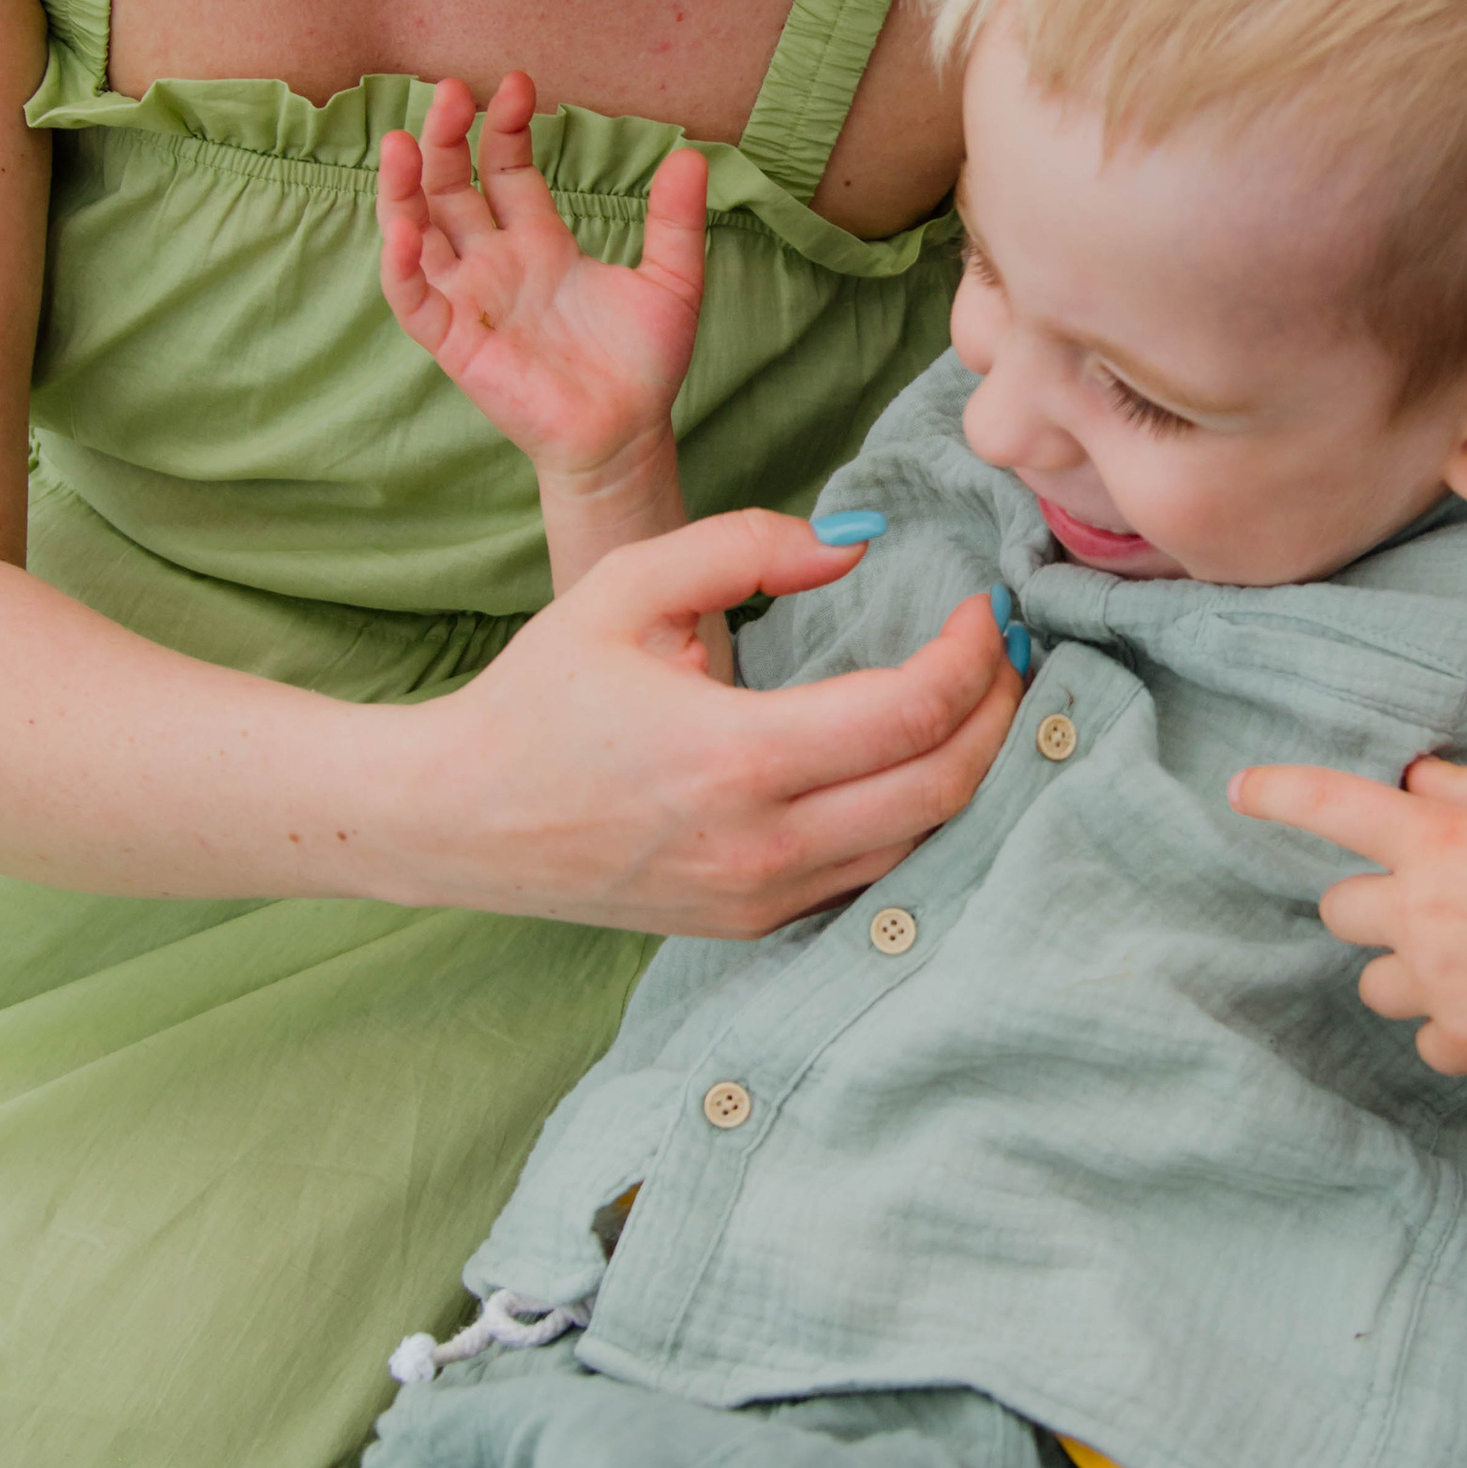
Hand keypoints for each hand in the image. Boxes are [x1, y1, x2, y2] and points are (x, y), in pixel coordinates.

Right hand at [378, 76, 706, 500]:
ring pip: (417, 233)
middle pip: (452, 187)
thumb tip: (691, 154)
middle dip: (447, 139)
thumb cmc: (643, 366)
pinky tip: (403, 227)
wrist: (628, 436)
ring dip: (403, 189)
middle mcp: (497, 264)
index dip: (505, 127)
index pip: (505, 169)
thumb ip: (674, 220)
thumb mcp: (671, 281)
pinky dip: (400, 265)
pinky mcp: (456, 342)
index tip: (516, 85)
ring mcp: (472, 300)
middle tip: (452, 92)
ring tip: (398, 143)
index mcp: (540, 243)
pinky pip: (414, 299)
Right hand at [412, 508, 1020, 934]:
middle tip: (1009, 651)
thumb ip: (747, 545)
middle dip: (1002, 711)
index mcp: (736, 756)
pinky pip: (875, 874)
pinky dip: (919, 818)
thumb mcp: (625, 586)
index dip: (975, 652)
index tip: (984, 607)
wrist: (457, 822)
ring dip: (972, 768)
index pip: (915, 710)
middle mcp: (762, 844)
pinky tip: (921, 761)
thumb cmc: (539, 697)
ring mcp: (762, 897)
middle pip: (946, 786)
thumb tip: (853, 543)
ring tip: (982, 698)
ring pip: (924, 842)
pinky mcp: (755, 924)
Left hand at [1229, 757, 1466, 1075]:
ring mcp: (1443, 979)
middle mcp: (1424, 907)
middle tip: (1444, 904)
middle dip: (1376, 906)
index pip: (1333, 806)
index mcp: (1437, 837)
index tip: (1238, 790)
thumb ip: (1458, 789)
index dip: (1278, 794)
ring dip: (1410, 972)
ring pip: (1375, 983)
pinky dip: (1456, 1028)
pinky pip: (1425, 1039)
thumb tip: (1409, 781)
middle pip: (1338, 911)